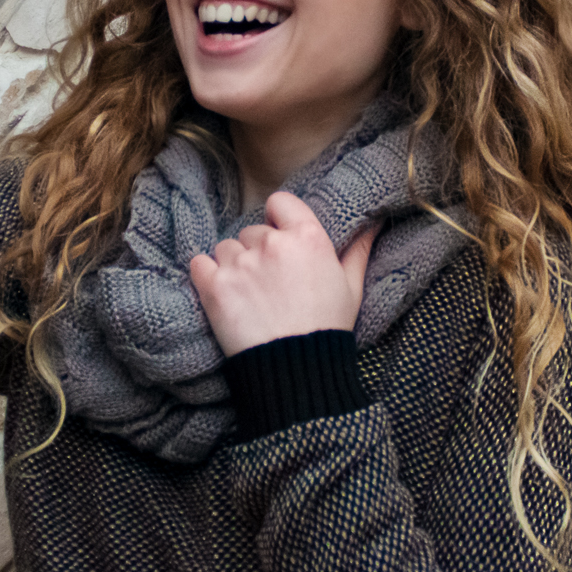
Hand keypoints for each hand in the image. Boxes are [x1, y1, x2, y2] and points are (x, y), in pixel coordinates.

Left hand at [188, 192, 377, 353]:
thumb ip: (357, 250)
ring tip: (248, 294)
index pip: (280, 202)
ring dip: (233, 264)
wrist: (294, 370)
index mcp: (307, 238)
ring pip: (226, 247)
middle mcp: (271, 244)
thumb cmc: (327, 329)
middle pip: (253, 231)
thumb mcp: (351, 288)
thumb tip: (371, 224)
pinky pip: (200, 263)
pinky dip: (206, 275)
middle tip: (269, 282)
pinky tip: (222, 293)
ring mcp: (240, 264)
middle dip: (258, 251)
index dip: (278, 218)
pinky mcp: (214, 285)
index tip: (279, 237)